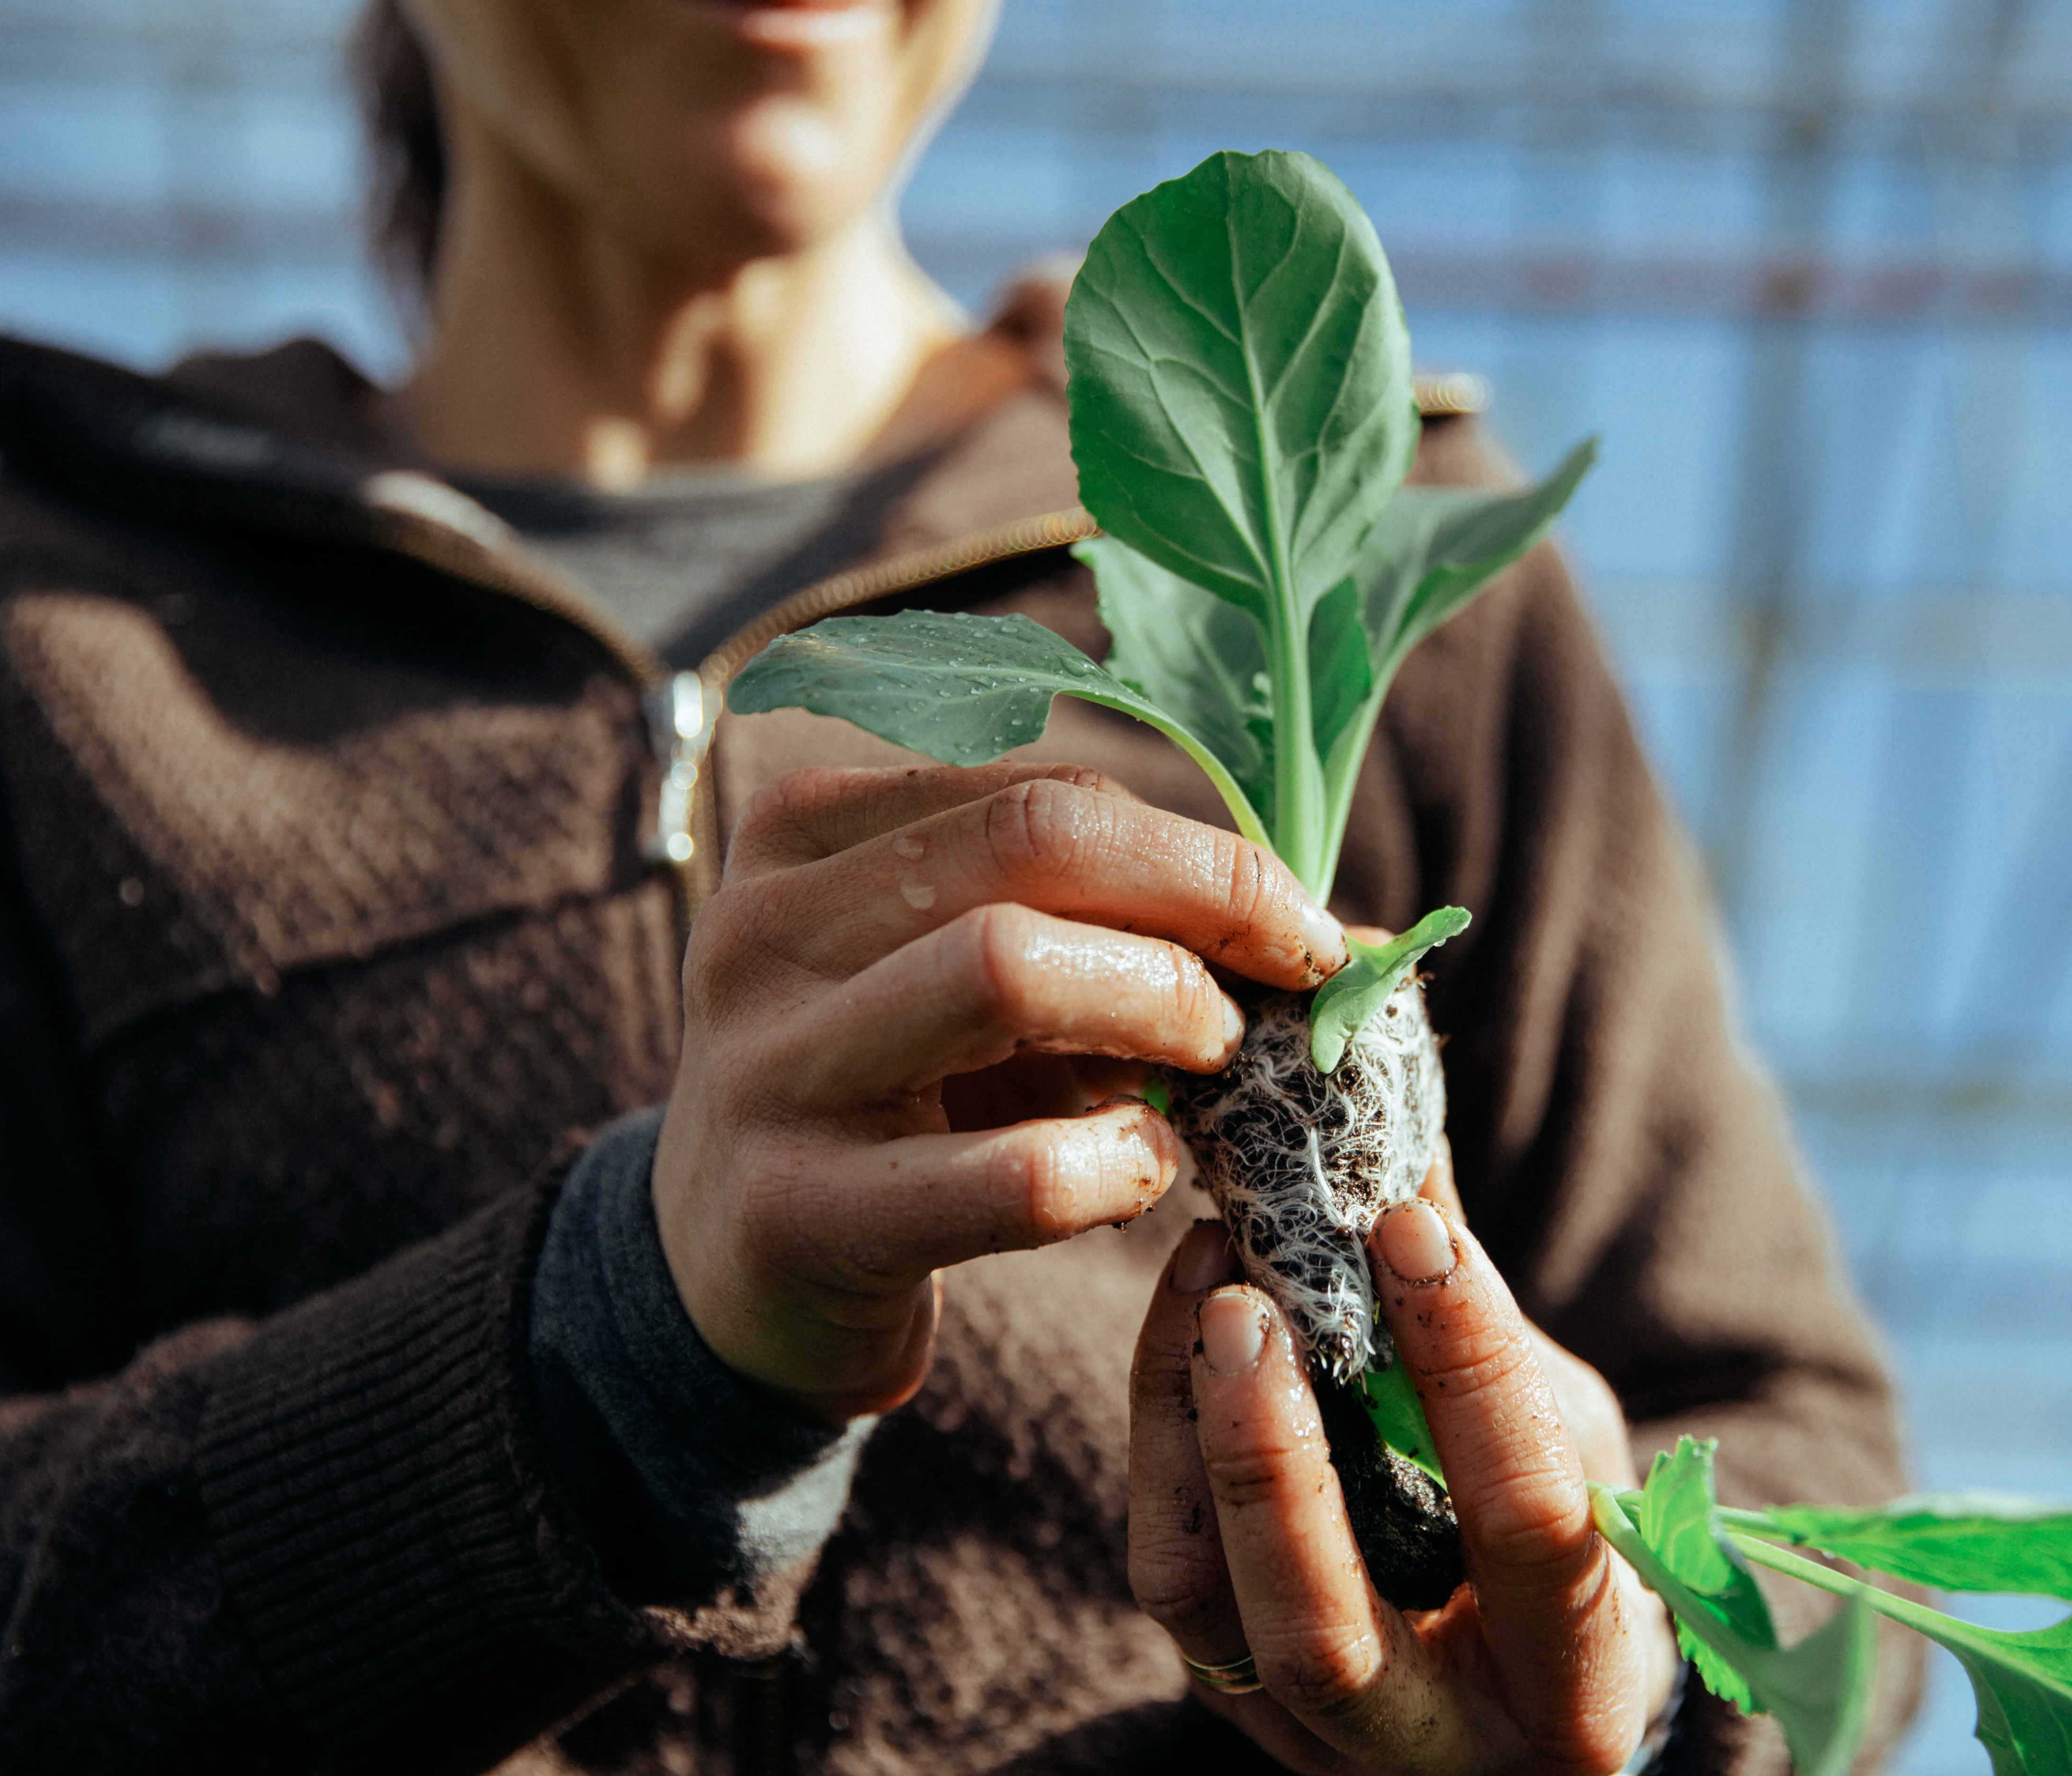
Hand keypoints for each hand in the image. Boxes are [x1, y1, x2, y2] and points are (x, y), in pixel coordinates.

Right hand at [651, 763, 1345, 1419]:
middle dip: (1201, 898)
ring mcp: (768, 1067)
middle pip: (1033, 841)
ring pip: (1007, 967)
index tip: (1295, 921)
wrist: (728, 1277)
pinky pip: (1012, 1173)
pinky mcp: (796, 1212)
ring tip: (1213, 1061)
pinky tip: (1145, 1171)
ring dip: (1161, 1005)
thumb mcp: (964, 980)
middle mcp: (762, 925)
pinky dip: (1118, 1165)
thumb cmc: (893, 1102)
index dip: (1204, 850)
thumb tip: (1343, 933)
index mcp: (802, 831)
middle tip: (1281, 979)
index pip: (1045, 793)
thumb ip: (1105, 928)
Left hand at [1129, 1203, 1677, 1773]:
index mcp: (1576, 1690)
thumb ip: (1495, 1331)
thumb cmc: (1576, 1537)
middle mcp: (1437, 1747)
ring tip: (1206, 1277)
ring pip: (1205, 1609)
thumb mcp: (1577, 1440)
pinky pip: (1170, 1572)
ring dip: (1191, 1431)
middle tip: (1249, 1295)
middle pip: (1320, 1630)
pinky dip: (1163, 1438)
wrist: (1528, 1679)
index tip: (1409, 1228)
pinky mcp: (1230, 1696)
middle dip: (1272, 1457)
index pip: (1527, 1528)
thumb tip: (1406, 1144)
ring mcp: (1312, 1737)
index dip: (1473, 1371)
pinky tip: (1187, 1322)